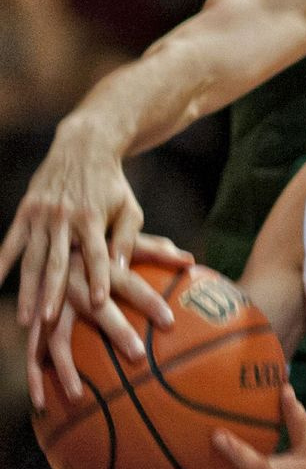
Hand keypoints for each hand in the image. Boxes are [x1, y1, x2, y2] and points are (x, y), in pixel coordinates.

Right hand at [0, 134, 143, 325]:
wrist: (84, 147)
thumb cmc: (113, 186)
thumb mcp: (129, 210)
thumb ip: (127, 240)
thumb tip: (124, 271)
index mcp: (92, 218)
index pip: (96, 255)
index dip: (98, 278)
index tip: (98, 303)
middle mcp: (64, 217)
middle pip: (58, 262)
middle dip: (54, 292)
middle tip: (50, 321)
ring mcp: (41, 214)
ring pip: (33, 258)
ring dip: (28, 290)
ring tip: (28, 320)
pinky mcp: (26, 211)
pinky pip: (11, 242)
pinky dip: (1, 264)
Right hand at [27, 233, 193, 409]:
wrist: (46, 227)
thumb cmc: (93, 237)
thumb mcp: (121, 231)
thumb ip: (155, 250)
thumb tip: (190, 259)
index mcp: (98, 264)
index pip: (129, 282)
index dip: (148, 300)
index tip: (170, 322)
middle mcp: (73, 282)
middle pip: (96, 309)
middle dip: (116, 331)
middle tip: (139, 356)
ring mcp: (51, 301)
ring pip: (56, 335)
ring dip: (66, 366)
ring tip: (78, 395)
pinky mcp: (35, 317)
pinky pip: (31, 350)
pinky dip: (34, 377)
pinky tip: (42, 404)